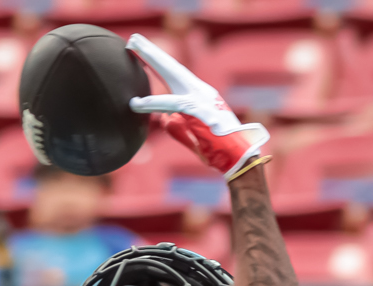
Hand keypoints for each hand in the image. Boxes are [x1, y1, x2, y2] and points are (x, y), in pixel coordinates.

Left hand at [126, 34, 270, 182]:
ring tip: (133, 51)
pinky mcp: (201, 112)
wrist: (239, 158)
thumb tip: (164, 119)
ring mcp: (202, 100)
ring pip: (172, 77)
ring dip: (152, 62)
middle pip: (172, 68)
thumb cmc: (217, 150)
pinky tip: (137, 102)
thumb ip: (177, 126)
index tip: (140, 52)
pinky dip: (154, 103)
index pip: (174, 76)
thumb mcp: (192, 136)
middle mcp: (200, 92)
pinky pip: (173, 105)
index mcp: (199, 96)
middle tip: (133, 40)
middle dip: (153, 53)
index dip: (157, 63)